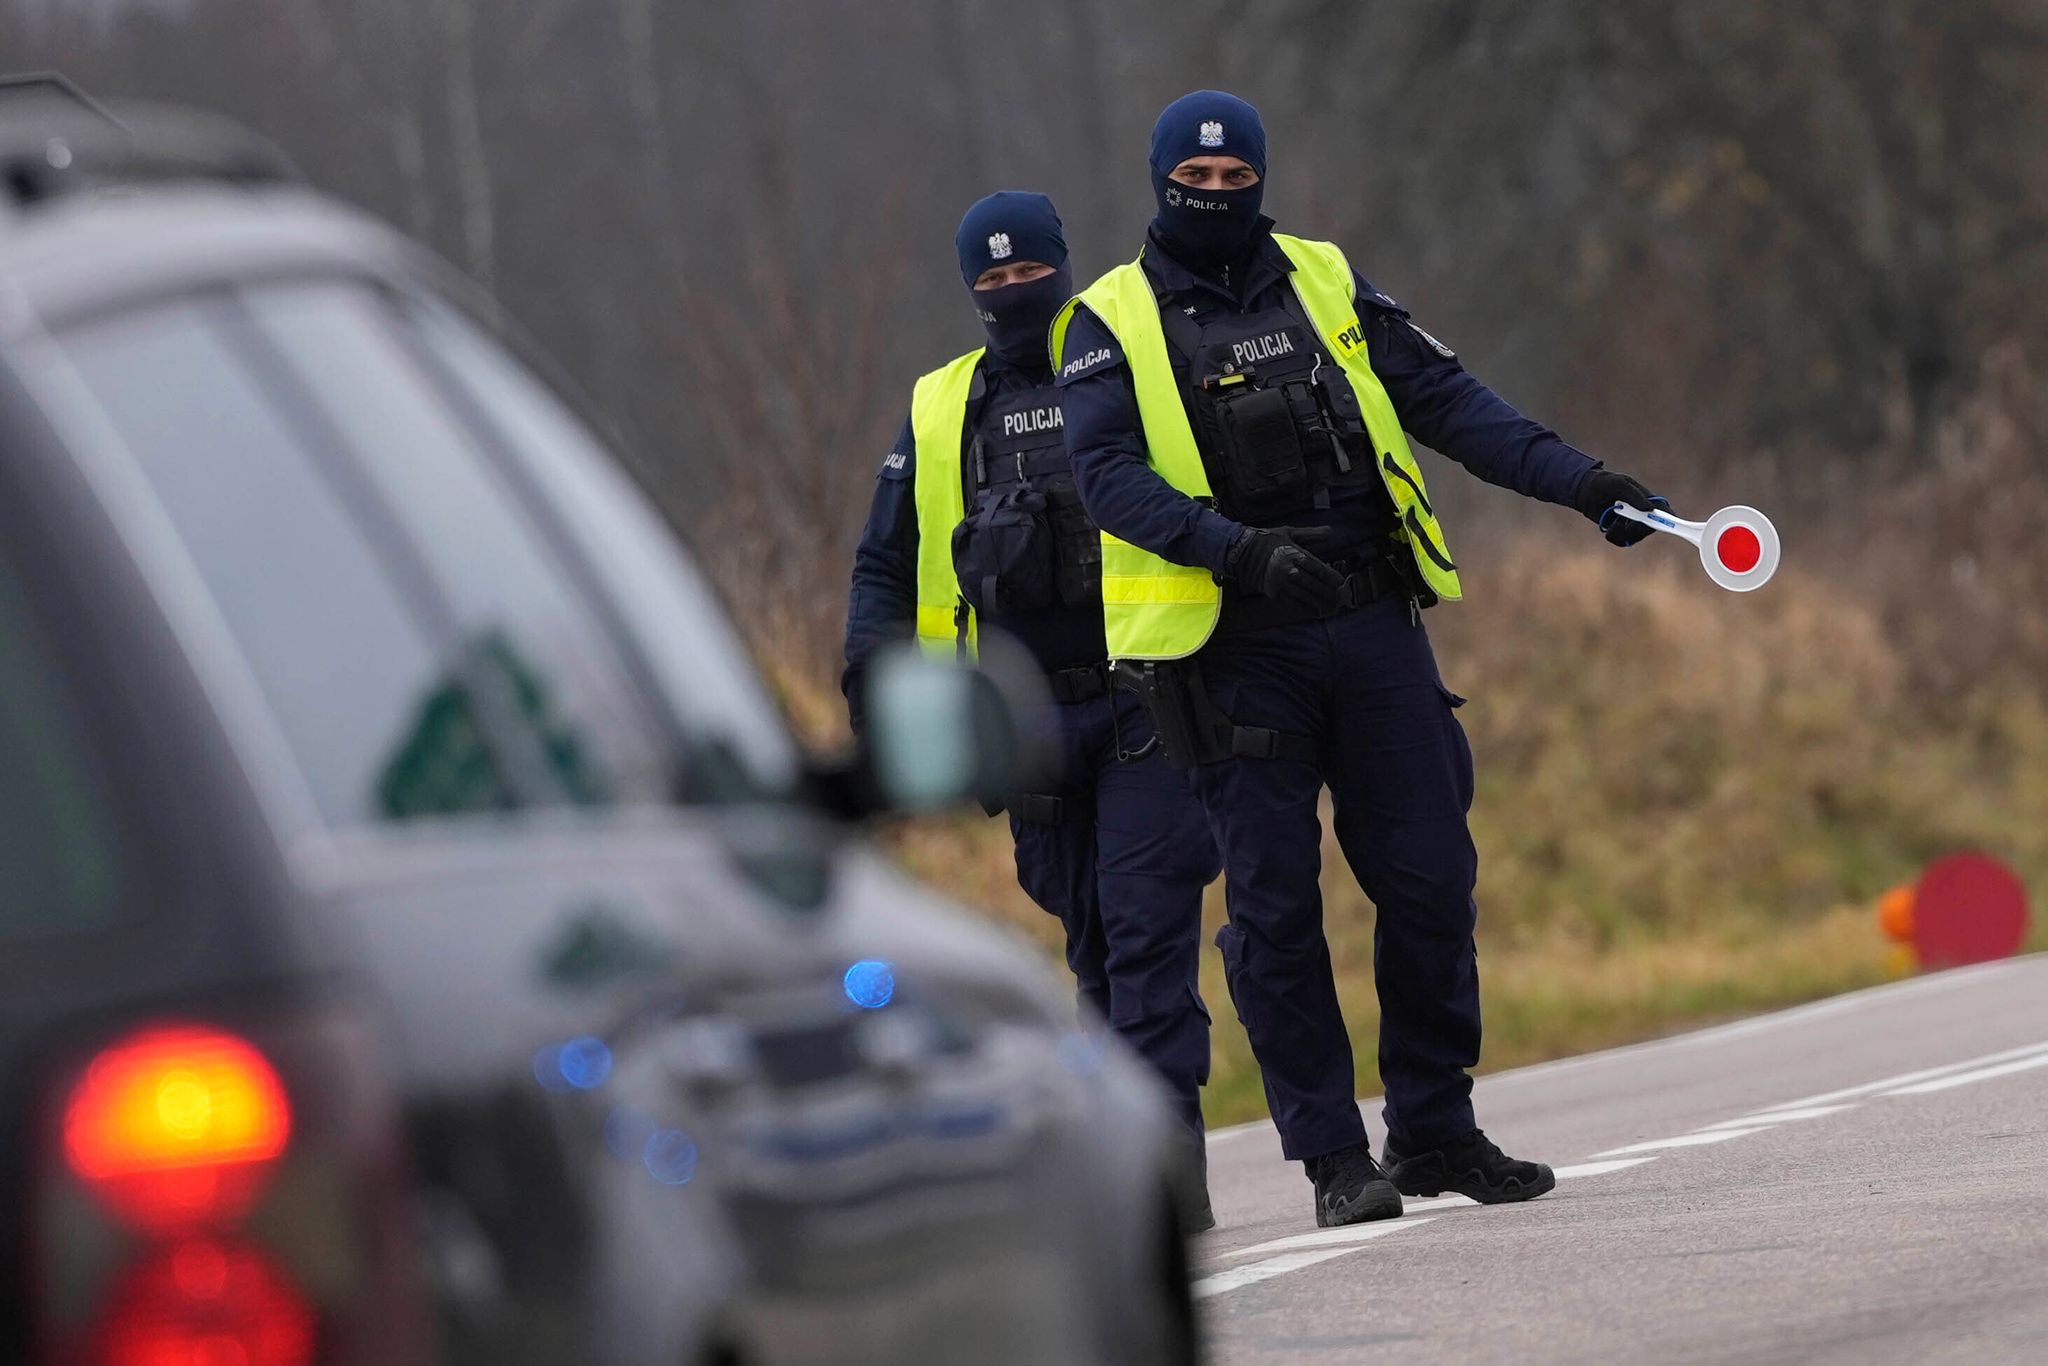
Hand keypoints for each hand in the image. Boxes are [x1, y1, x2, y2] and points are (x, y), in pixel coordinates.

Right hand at [1226, 526, 1347, 612]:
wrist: (1240, 551)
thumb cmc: (1266, 540)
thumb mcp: (1289, 532)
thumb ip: (1311, 534)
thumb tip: (1330, 531)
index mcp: (1296, 555)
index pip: (1319, 569)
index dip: (1331, 577)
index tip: (1341, 582)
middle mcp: (1291, 570)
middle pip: (1314, 585)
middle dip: (1329, 594)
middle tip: (1340, 600)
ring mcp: (1282, 583)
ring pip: (1305, 596)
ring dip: (1320, 604)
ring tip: (1331, 609)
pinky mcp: (1274, 592)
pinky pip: (1292, 602)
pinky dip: (1304, 608)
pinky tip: (1314, 612)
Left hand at [1576, 469, 1667, 546]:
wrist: (1586, 492)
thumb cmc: (1606, 483)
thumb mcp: (1619, 484)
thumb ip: (1635, 495)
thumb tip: (1650, 509)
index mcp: (1650, 501)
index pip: (1666, 513)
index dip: (1671, 522)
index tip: (1667, 526)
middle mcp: (1644, 515)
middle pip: (1651, 529)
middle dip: (1638, 527)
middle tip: (1626, 521)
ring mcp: (1633, 525)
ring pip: (1635, 537)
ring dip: (1622, 530)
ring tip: (1614, 518)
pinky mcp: (1621, 533)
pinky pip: (1622, 541)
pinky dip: (1614, 534)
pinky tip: (1609, 525)